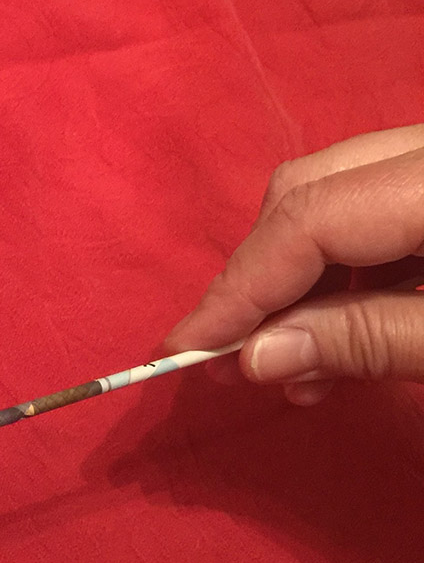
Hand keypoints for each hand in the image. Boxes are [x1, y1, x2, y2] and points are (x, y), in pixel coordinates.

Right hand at [166, 124, 423, 404]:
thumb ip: (369, 339)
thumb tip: (255, 357)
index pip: (307, 219)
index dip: (239, 289)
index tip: (185, 351)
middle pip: (306, 192)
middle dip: (258, 277)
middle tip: (233, 360)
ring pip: (336, 200)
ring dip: (300, 283)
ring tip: (299, 370)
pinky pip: (377, 213)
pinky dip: (350, 275)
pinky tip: (349, 333)